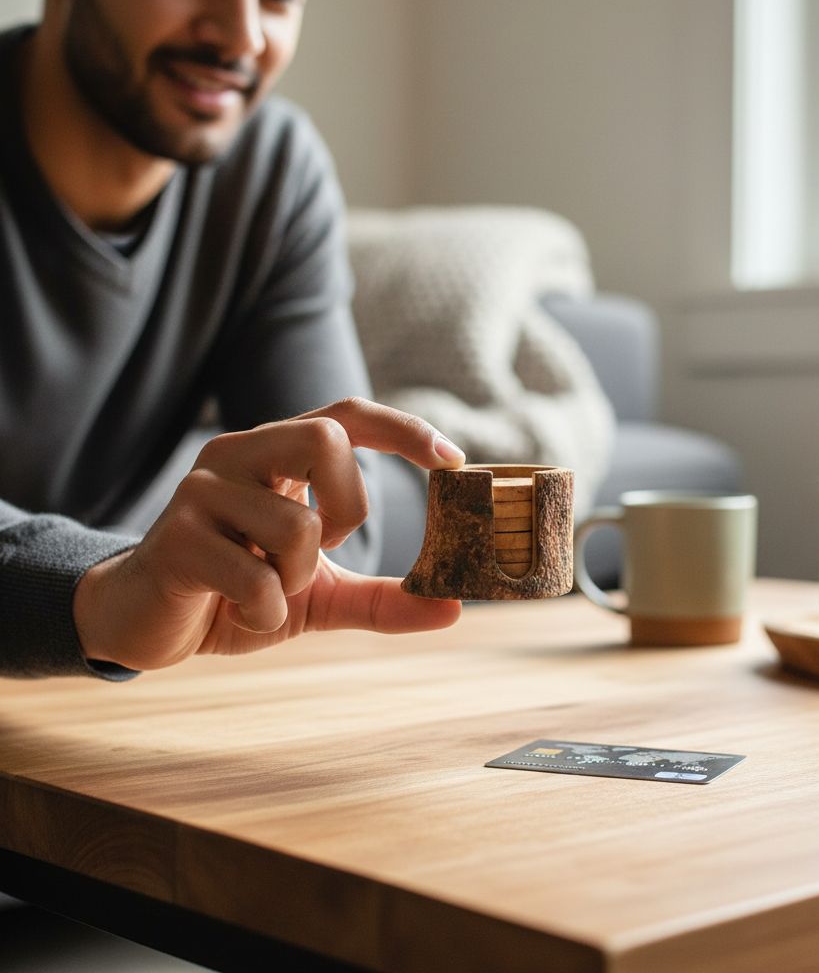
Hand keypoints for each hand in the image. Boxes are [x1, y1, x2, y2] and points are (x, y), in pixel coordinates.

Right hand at [74, 398, 464, 669]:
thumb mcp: (318, 594)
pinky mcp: (177, 539)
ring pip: (297, 523)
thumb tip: (452, 608)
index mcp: (275, 455)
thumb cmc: (236, 593)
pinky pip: (257, 578)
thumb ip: (381, 598)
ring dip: (298, 578)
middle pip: (326, 437)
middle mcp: (238, 454)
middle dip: (349, 504)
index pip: (347, 414)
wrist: (147, 622)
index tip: (453, 460)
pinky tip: (241, 611)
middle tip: (327, 543)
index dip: (403, 428)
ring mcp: (202, 492)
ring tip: (267, 589)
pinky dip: (268, 611)